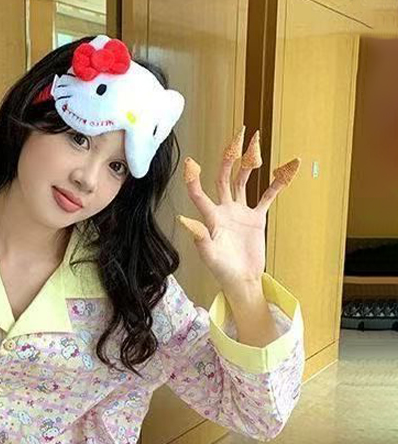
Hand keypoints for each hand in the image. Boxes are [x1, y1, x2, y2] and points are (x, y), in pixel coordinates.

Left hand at [176, 126, 299, 298]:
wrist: (241, 279)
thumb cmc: (221, 270)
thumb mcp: (208, 255)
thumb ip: (199, 237)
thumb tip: (184, 220)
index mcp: (211, 218)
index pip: (200, 194)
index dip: (194, 179)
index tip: (191, 161)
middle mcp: (224, 210)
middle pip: (225, 177)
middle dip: (230, 156)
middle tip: (238, 135)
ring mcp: (240, 212)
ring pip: (244, 181)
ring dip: (250, 163)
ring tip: (256, 142)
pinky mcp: (256, 218)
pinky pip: (267, 196)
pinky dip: (277, 183)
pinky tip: (288, 168)